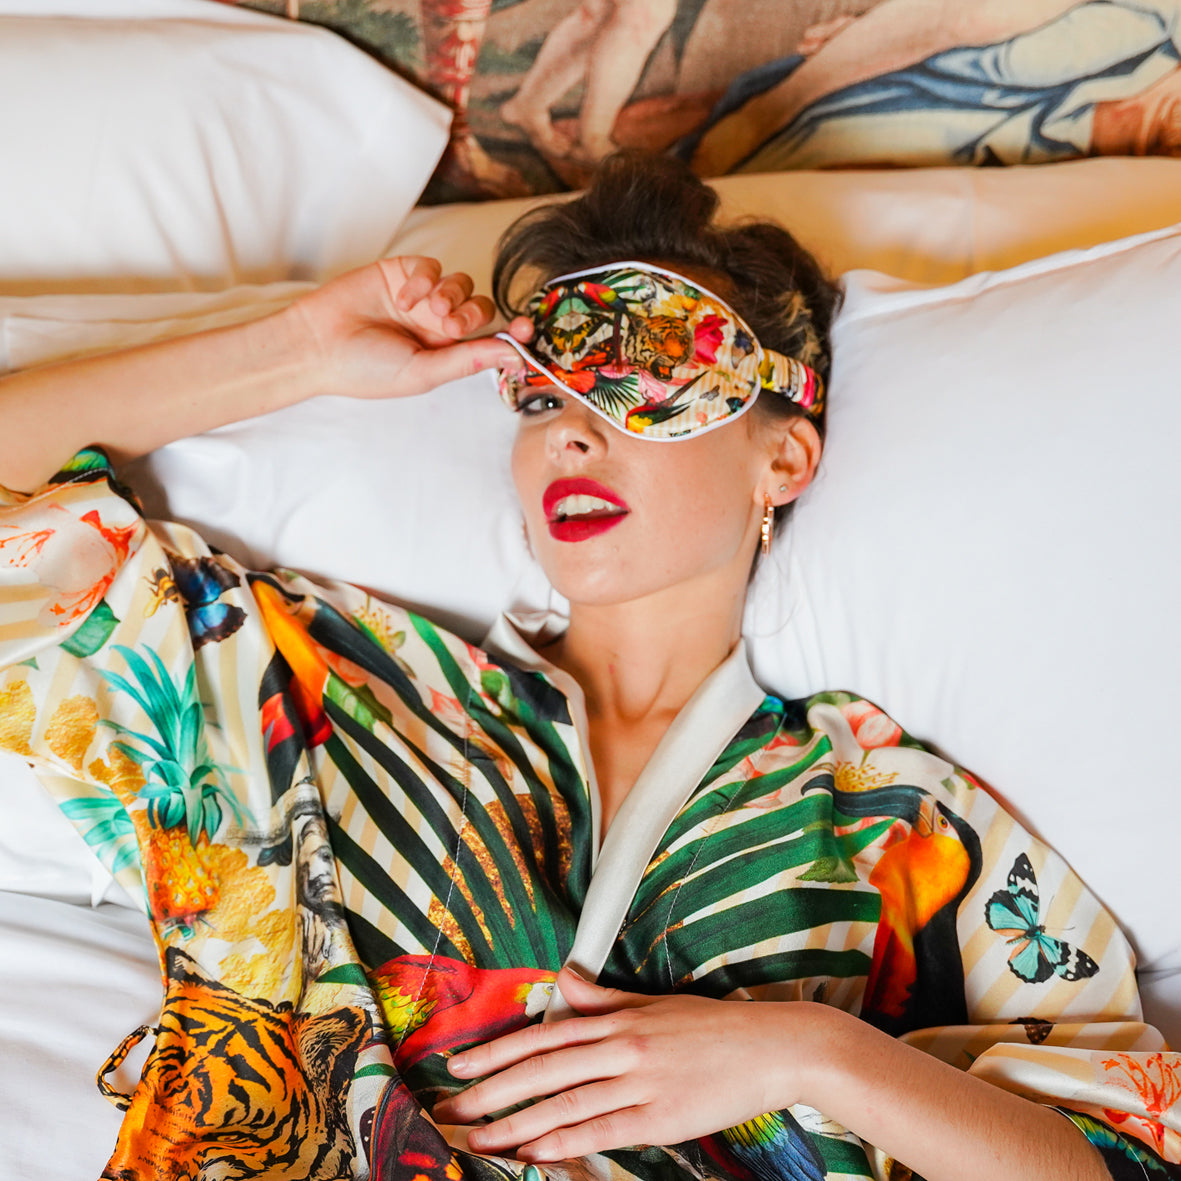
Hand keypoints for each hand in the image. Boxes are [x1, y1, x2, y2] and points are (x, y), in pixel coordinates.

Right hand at [283, 256, 531, 400]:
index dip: (511, 334)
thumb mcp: (423, 372)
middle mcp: (437, 326)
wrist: (317, 345)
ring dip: (451, 296)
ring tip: (426, 312)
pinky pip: (431, 267)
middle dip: (473, 314)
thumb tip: (514, 357)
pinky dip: (424, 280)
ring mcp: (422, 298)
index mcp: (446, 354)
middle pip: (480, 308)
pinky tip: (403, 297)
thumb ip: (468, 360)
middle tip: (449, 326)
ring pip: (461, 283)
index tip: (526, 330)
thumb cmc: (366, 370)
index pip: (490, 340)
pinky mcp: (403, 273)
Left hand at [431, 966, 821, 1162]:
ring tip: (475, 1139)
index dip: (497, 1052)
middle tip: (449, 1112)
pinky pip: (602, 1132)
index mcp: (617, 1019)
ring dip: (514, 1123)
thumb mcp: (653, 1003)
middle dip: (490, 1093)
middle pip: (542, 1070)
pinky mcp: (660, 1119)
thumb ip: (602, 996)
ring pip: (564, 1104)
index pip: (543, 1036)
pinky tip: (532, 1153)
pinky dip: (563, 1144)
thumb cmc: (712, 1025)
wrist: (772, 1046)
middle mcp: (621, 1047)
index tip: (459, 1067)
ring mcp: (640, 1083)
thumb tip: (561, 980)